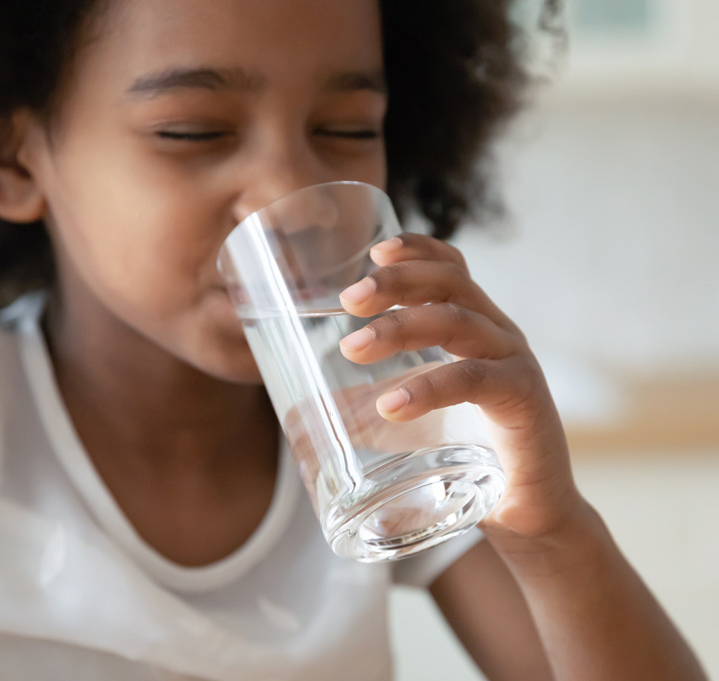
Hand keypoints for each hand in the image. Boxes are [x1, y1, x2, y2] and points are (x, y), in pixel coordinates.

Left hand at [337, 233, 584, 542]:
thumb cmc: (468, 460)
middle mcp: (498, 336)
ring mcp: (514, 364)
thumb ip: (370, 405)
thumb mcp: (415, 420)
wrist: (530, 518)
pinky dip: (429, 388)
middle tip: (349, 300)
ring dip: (400, 328)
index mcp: (476, 329)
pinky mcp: (525, 402)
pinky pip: (475, 379)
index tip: (374, 251)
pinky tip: (391, 405)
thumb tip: (299, 412)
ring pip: (457, 322)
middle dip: (396, 282)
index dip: (418, 250)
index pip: (453, 270)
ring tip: (352, 349)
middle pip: (451, 283)